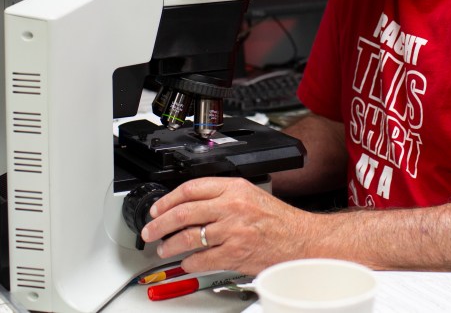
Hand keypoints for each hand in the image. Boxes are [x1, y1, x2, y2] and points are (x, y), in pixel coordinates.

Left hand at [140, 176, 312, 274]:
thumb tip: (190, 204)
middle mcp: (231, 207)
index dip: (167, 200)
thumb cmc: (277, 220)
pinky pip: (202, 259)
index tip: (157, 208)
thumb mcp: (250, 194)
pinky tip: (186, 263)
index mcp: (233, 188)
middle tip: (150, 230)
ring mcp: (232, 231)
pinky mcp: (234, 253)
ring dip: (171, 245)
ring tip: (164, 249)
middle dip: (160, 223)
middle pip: (183, 212)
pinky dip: (189, 263)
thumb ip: (222, 195)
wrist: (300, 240)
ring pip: (189, 237)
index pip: (190, 189)